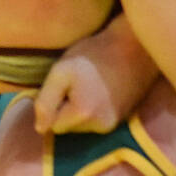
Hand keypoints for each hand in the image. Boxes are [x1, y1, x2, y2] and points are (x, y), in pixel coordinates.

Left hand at [33, 22, 156, 134]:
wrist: (135, 46)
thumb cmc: (95, 54)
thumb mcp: (61, 71)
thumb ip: (45, 102)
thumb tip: (40, 129)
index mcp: (83, 115)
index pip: (53, 125)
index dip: (54, 104)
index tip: (64, 85)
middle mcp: (101, 127)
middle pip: (69, 127)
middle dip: (67, 108)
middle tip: (78, 83)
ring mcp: (115, 124)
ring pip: (83, 125)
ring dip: (81, 109)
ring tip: (90, 85)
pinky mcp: (124, 119)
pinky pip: (98, 120)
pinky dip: (95, 108)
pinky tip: (102, 89)